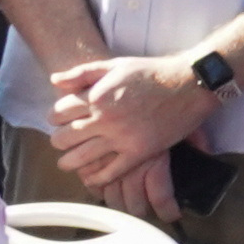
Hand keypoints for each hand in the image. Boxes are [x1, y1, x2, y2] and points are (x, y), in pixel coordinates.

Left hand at [50, 53, 214, 172]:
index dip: (55, 118)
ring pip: (81, 158)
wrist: (189, 84)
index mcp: (96, 96)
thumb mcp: (114, 65)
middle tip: (63, 142)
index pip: (58, 113)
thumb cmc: (152, 72)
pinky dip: (97, 178)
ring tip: (68, 162)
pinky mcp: (140, 151)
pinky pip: (111, 171)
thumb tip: (54, 81)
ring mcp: (122, 137)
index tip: (60, 121)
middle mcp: (105, 118)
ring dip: (69, 162)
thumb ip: (82, 73)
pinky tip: (92, 178)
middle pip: (64, 138)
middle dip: (59, 141)